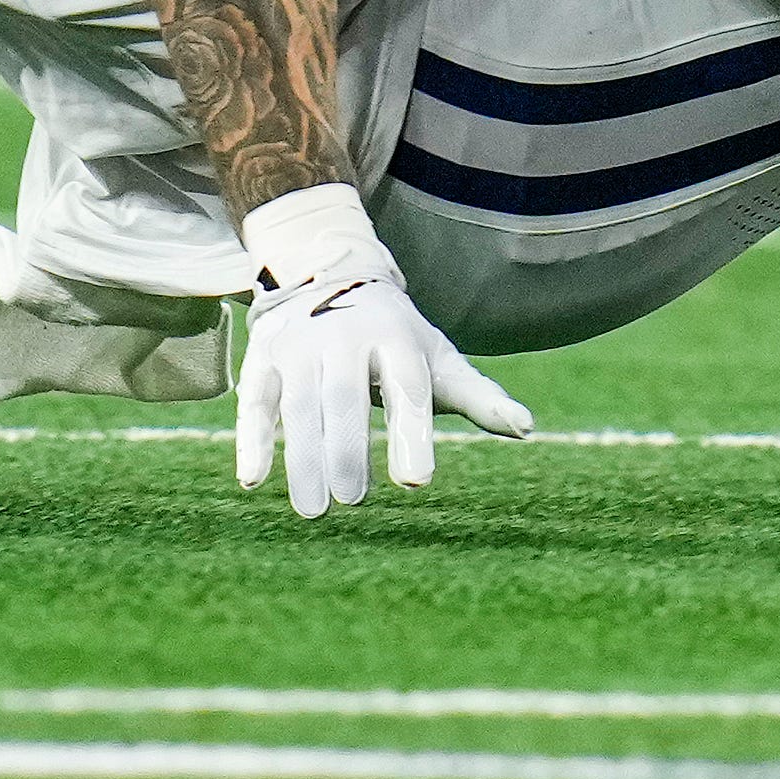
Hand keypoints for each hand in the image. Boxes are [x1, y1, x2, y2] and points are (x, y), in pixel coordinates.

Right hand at [234, 184, 532, 514]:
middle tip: (354, 500)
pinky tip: (253, 481)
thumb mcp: (437, 357)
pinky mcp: (264, 357)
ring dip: (304, 457)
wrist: (326, 270)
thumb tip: (527, 429)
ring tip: (315, 508)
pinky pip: (255, 400)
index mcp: (397, 338)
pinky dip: (253, 440)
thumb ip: (478, 396)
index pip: (407, 388)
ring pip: (299, 404)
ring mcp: (301, 345)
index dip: (411, 434)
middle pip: (345, 397)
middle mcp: (346, 336)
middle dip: (348, 449)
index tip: (415, 482)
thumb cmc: (394, 335)